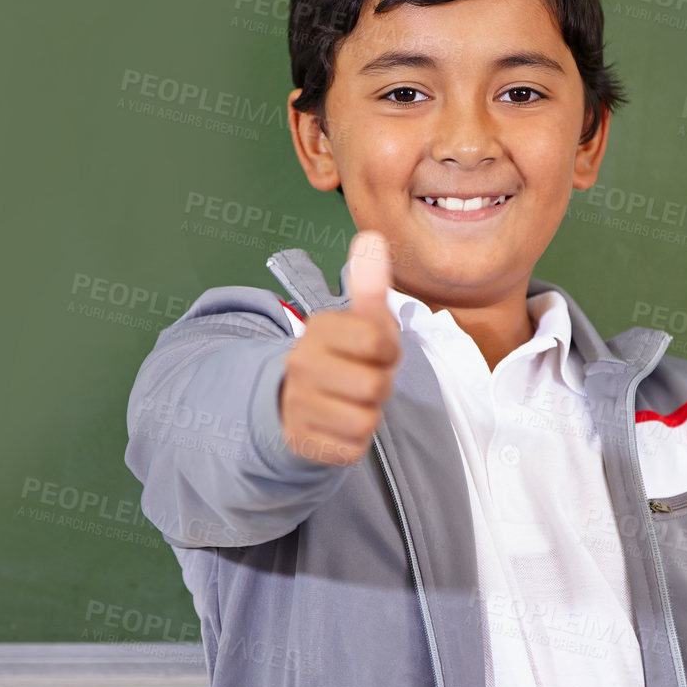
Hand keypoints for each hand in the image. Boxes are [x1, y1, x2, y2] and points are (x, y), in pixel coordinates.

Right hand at [277, 231, 400, 465]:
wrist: (301, 402)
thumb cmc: (346, 356)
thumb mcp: (361, 321)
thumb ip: (369, 285)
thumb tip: (371, 238)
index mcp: (319, 329)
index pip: (377, 340)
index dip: (388, 350)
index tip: (377, 351)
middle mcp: (301, 364)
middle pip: (374, 386)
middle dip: (380, 386)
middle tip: (366, 380)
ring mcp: (297, 404)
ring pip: (364, 420)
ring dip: (369, 415)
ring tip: (354, 403)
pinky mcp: (301, 440)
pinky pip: (351, 448)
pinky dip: (354, 442)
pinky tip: (340, 426)